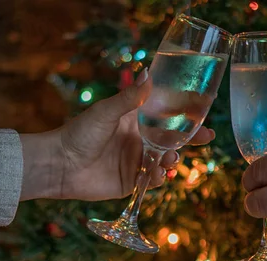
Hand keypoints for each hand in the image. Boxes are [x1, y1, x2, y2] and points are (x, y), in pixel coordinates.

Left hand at [20, 68, 214, 200]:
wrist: (60, 165)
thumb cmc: (79, 133)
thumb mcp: (106, 112)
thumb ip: (130, 98)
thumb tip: (148, 73)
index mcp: (135, 121)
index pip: (166, 117)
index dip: (186, 115)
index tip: (204, 111)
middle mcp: (139, 141)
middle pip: (173, 140)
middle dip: (191, 140)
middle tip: (206, 137)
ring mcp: (136, 161)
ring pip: (165, 161)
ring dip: (172, 160)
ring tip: (169, 160)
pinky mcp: (131, 181)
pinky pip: (152, 181)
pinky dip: (158, 178)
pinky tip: (156, 175)